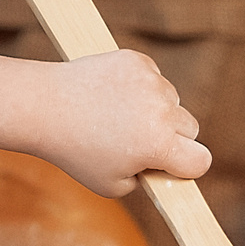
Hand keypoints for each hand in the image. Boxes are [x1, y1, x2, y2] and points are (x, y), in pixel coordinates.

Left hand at [37, 50, 210, 197]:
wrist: (44, 107)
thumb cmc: (74, 151)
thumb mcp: (111, 185)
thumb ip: (146, 180)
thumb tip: (164, 169)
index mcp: (158, 146)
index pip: (201, 160)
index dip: (188, 167)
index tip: (173, 166)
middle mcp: (161, 111)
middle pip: (190, 128)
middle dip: (172, 138)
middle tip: (137, 142)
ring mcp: (151, 82)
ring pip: (172, 101)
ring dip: (155, 110)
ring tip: (115, 117)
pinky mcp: (138, 61)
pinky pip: (154, 78)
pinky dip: (139, 87)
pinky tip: (112, 96)